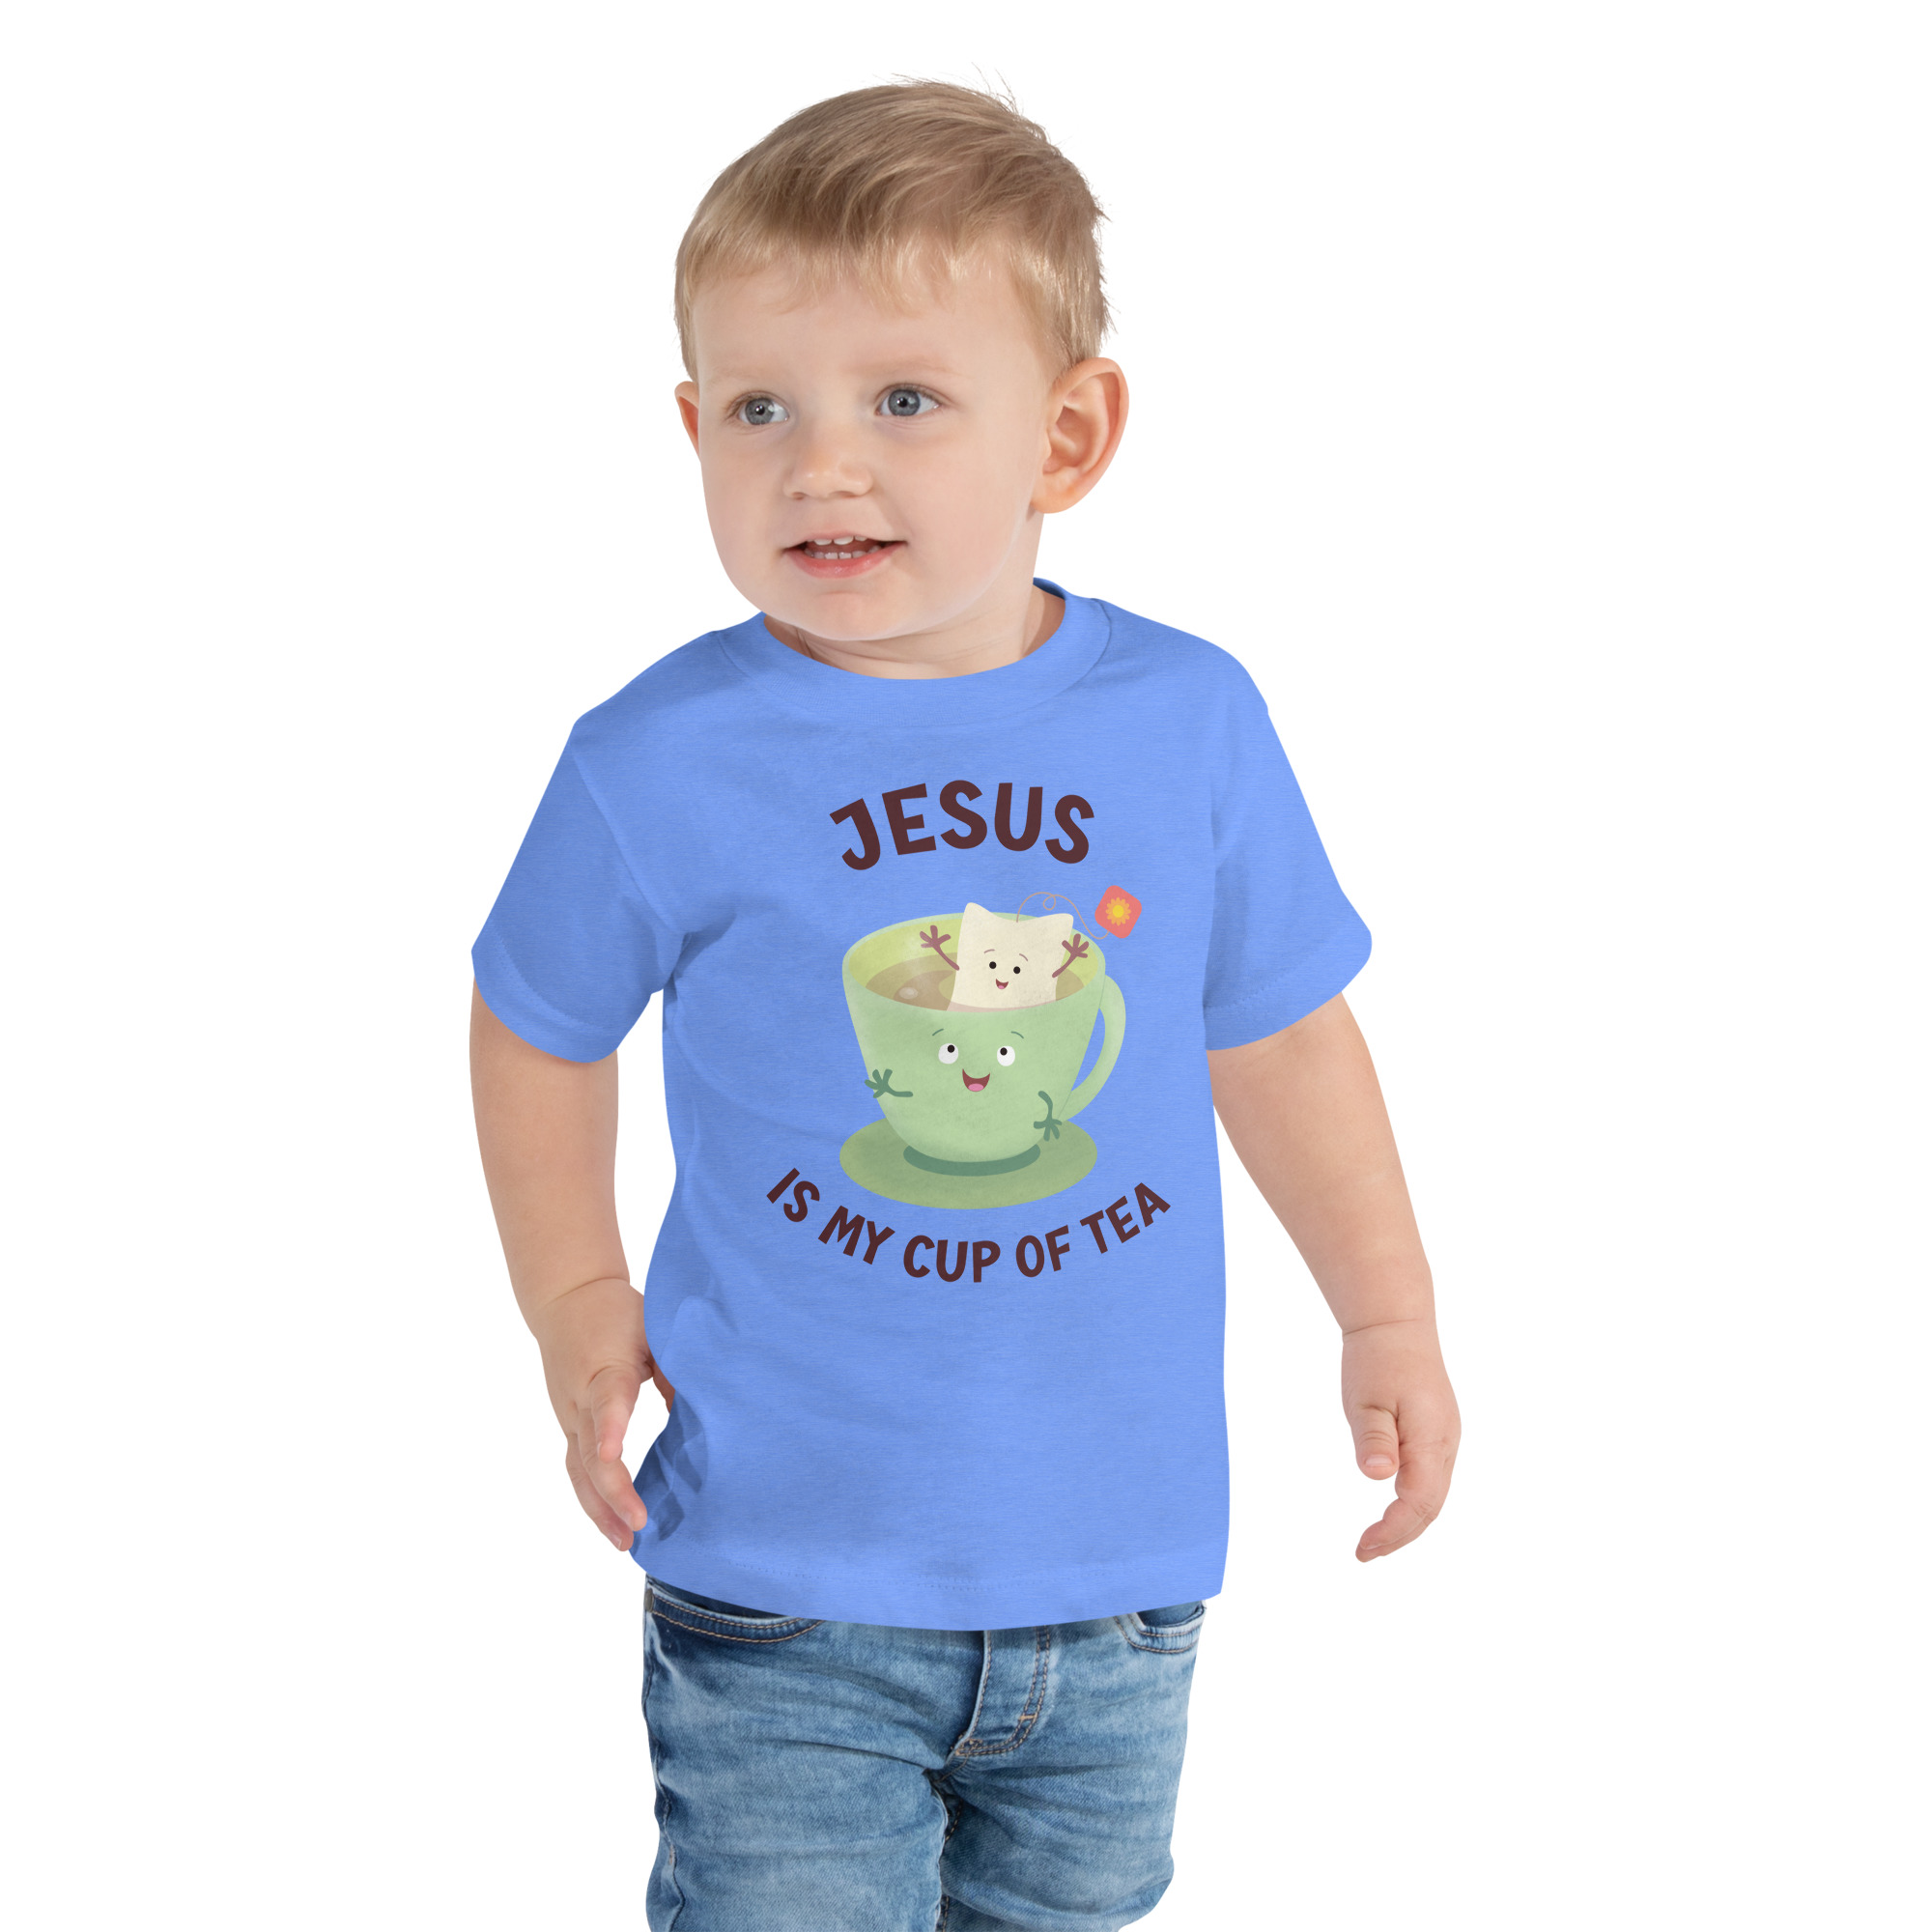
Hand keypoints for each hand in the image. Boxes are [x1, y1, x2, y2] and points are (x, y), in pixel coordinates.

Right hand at [525, 1276, 675, 1550]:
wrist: (566, 1297)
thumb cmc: (617, 1313)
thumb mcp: (653, 1329)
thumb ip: (677, 1368)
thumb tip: (707, 1412)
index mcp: (605, 1368)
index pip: (607, 1400)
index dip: (611, 1427)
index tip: (614, 1454)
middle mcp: (581, 1399)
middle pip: (589, 1451)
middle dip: (612, 1491)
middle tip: (638, 1524)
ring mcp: (570, 1416)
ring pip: (578, 1470)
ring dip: (599, 1509)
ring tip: (624, 1543)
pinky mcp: (570, 1426)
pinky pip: (577, 1470)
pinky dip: (593, 1501)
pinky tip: (612, 1526)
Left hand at [1342, 1318, 1458, 1561]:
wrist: (1395, 1324)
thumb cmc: (1377, 1359)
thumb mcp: (1366, 1400)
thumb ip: (1374, 1438)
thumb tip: (1378, 1476)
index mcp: (1432, 1438)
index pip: (1418, 1502)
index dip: (1393, 1531)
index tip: (1362, 1548)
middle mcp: (1446, 1444)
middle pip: (1430, 1507)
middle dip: (1400, 1536)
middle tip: (1363, 1554)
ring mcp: (1445, 1439)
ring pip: (1433, 1496)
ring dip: (1407, 1524)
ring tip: (1373, 1543)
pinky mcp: (1437, 1434)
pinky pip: (1431, 1480)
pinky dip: (1413, 1504)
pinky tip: (1391, 1512)